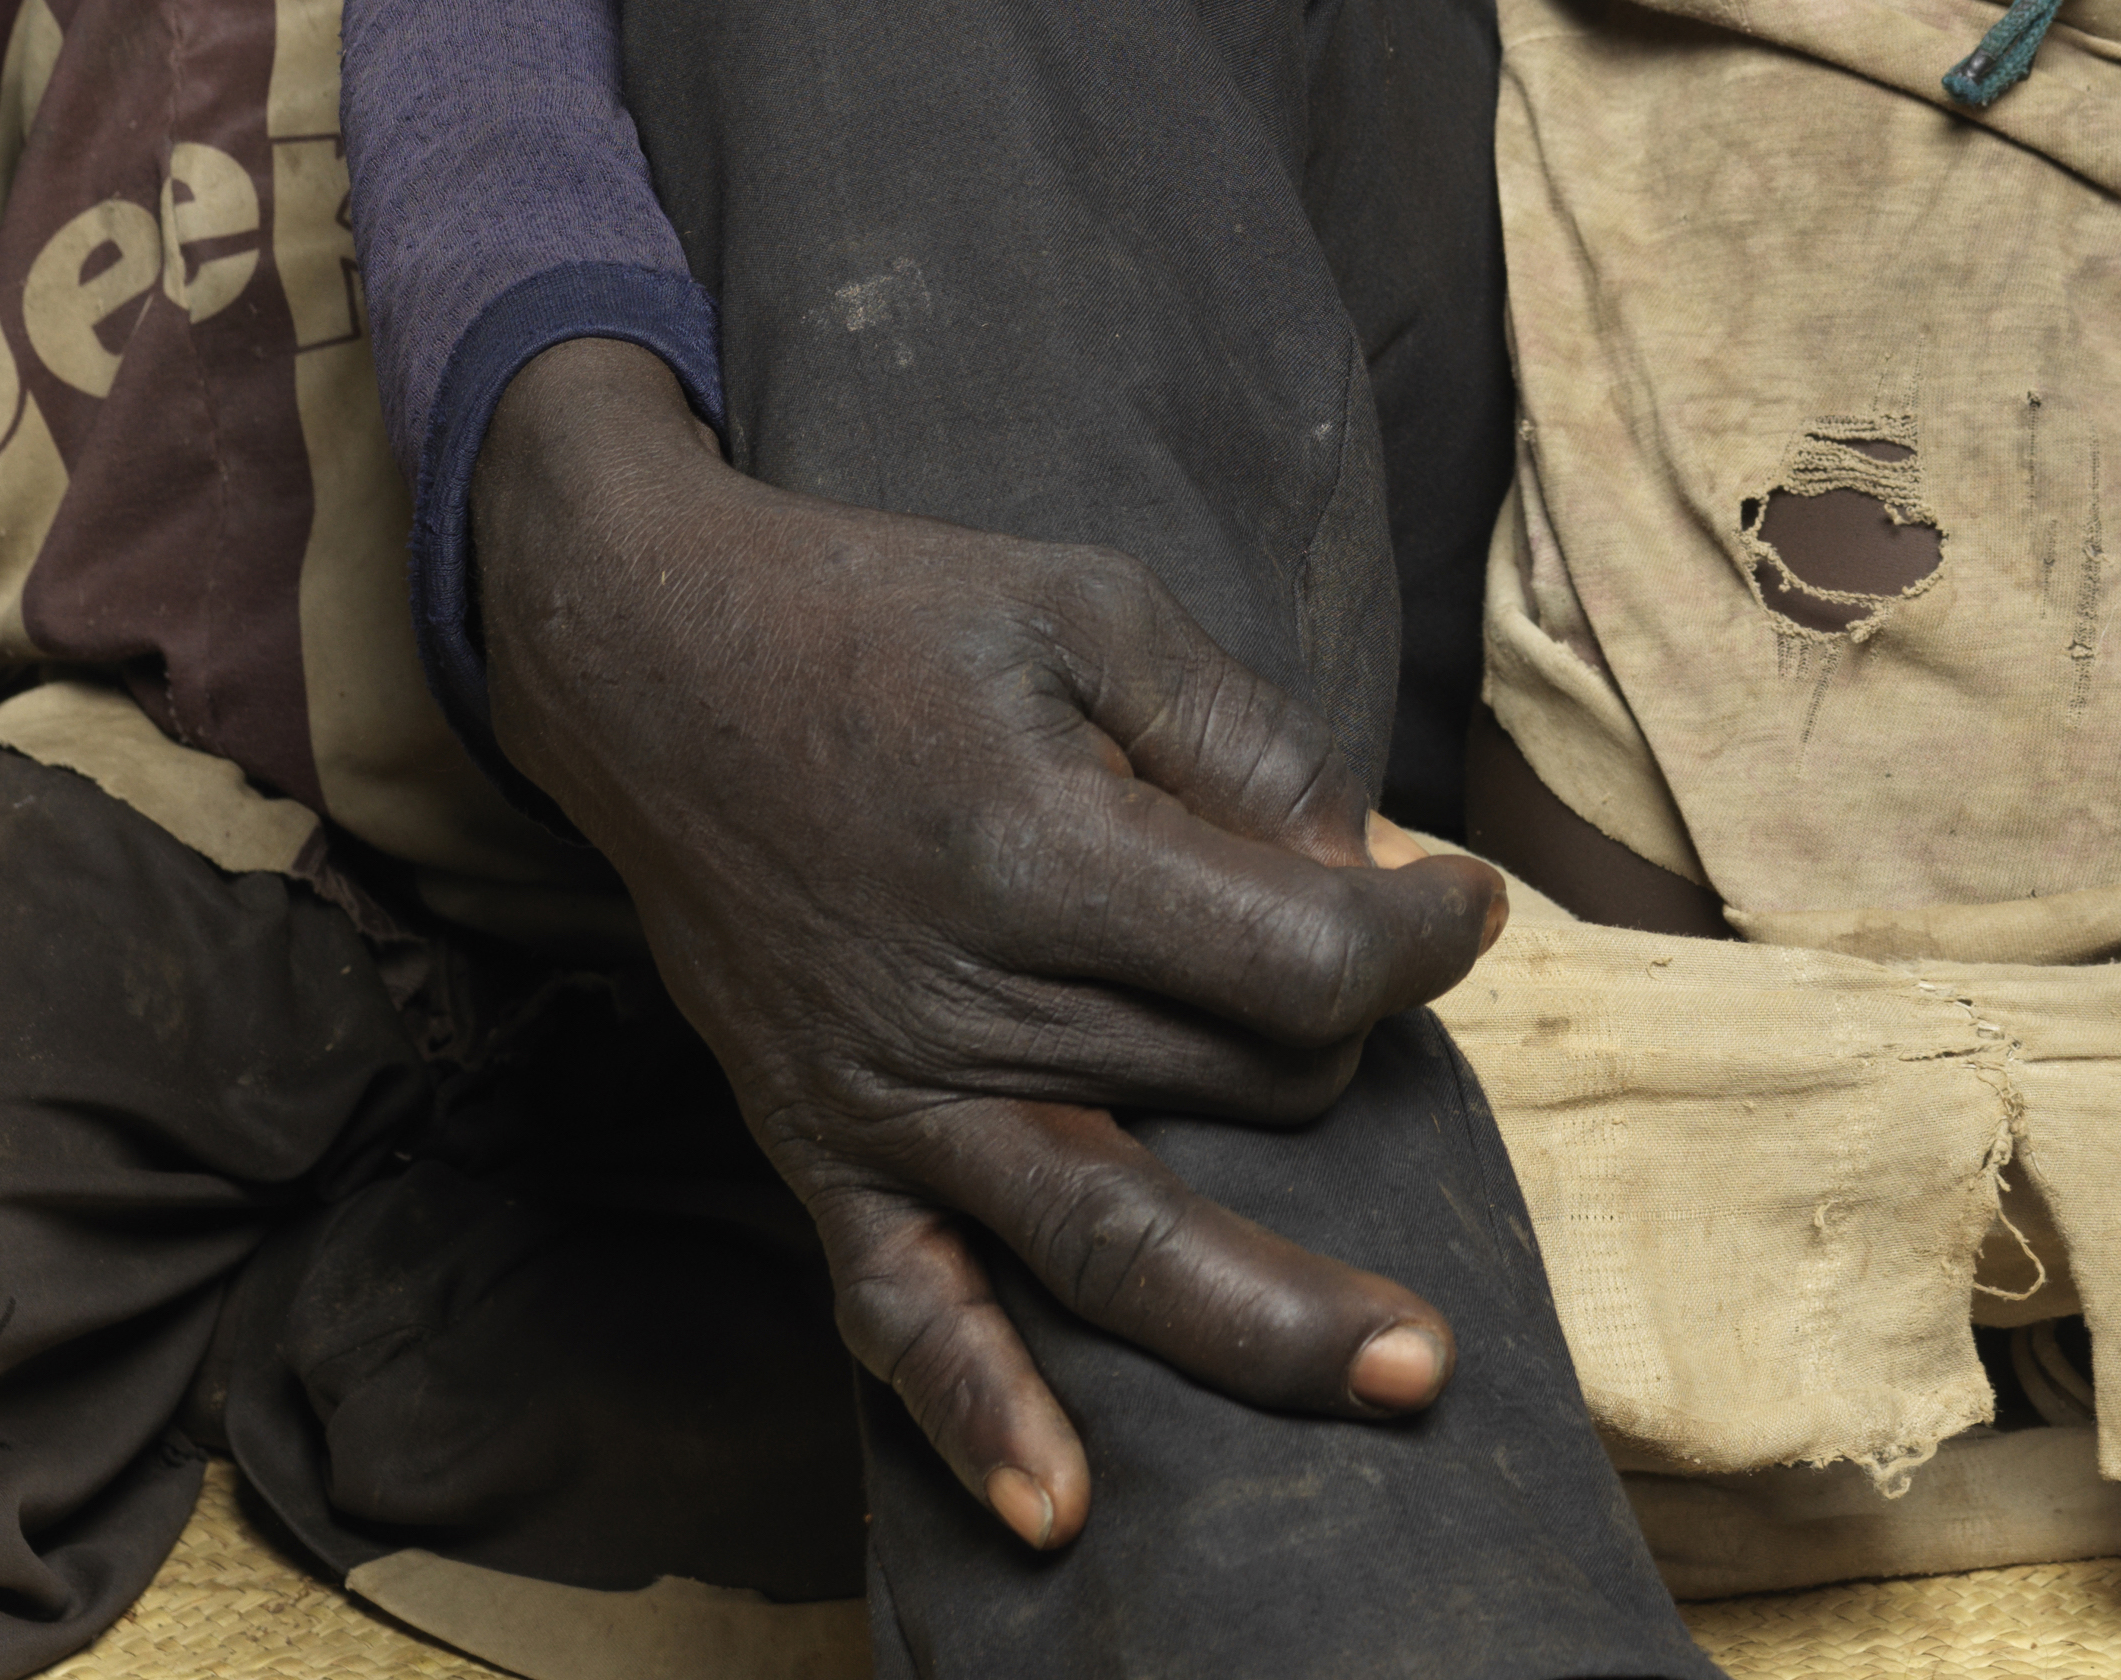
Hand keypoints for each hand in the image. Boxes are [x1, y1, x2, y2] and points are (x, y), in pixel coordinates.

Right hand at [477, 345, 1506, 1549]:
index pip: (1303, 960)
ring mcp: (890, 1098)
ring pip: (1121, 1240)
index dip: (1422, 937)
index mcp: (1043, 851)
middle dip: (1349, 1045)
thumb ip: (1252, 743)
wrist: (654, 661)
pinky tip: (1062, 1511)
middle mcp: (970, 1000)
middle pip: (1243, 1086)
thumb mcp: (1095, 609)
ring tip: (1409, 1376)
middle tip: (1371, 979)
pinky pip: (900, 1314)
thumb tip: (1384, 871)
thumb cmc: (893, 618)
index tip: (1466, 902)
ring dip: (1270, 1323)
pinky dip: (975, 1418)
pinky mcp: (821, 1148)